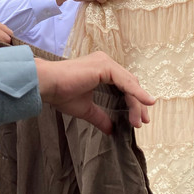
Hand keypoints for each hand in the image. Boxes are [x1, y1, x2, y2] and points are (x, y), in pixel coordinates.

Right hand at [35, 51, 155, 133]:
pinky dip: (137, 93)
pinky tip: (146, 102)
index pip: (124, 86)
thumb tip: (111, 130)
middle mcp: (105, 62)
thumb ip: (100, 117)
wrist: (47, 85)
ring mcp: (105, 63)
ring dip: (137, 103)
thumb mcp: (86, 109)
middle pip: (130, 84)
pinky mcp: (104, 66)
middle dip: (138, 104)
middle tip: (143, 122)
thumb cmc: (60, 93)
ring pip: (129, 84)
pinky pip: (126, 82)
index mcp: (101, 69)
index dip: (133, 102)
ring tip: (139, 121)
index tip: (137, 120)